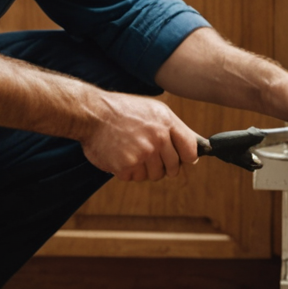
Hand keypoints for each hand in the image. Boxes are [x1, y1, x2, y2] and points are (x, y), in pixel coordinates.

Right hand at [81, 92, 202, 182]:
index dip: (186, 158)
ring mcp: (143, 153)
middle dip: (162, 165)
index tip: (181, 160)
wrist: (92, 114)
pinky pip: (135, 178)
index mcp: (166, 123)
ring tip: (130, 152)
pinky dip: (127, 172)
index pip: (190, 150)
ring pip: (154, 175)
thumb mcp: (153, 110)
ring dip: (143, 169)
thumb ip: (174, 129)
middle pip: (173, 167)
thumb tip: (195, 151)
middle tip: (146, 155)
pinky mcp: (127, 165)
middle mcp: (158, 138)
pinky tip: (120, 156)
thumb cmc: (122, 111)